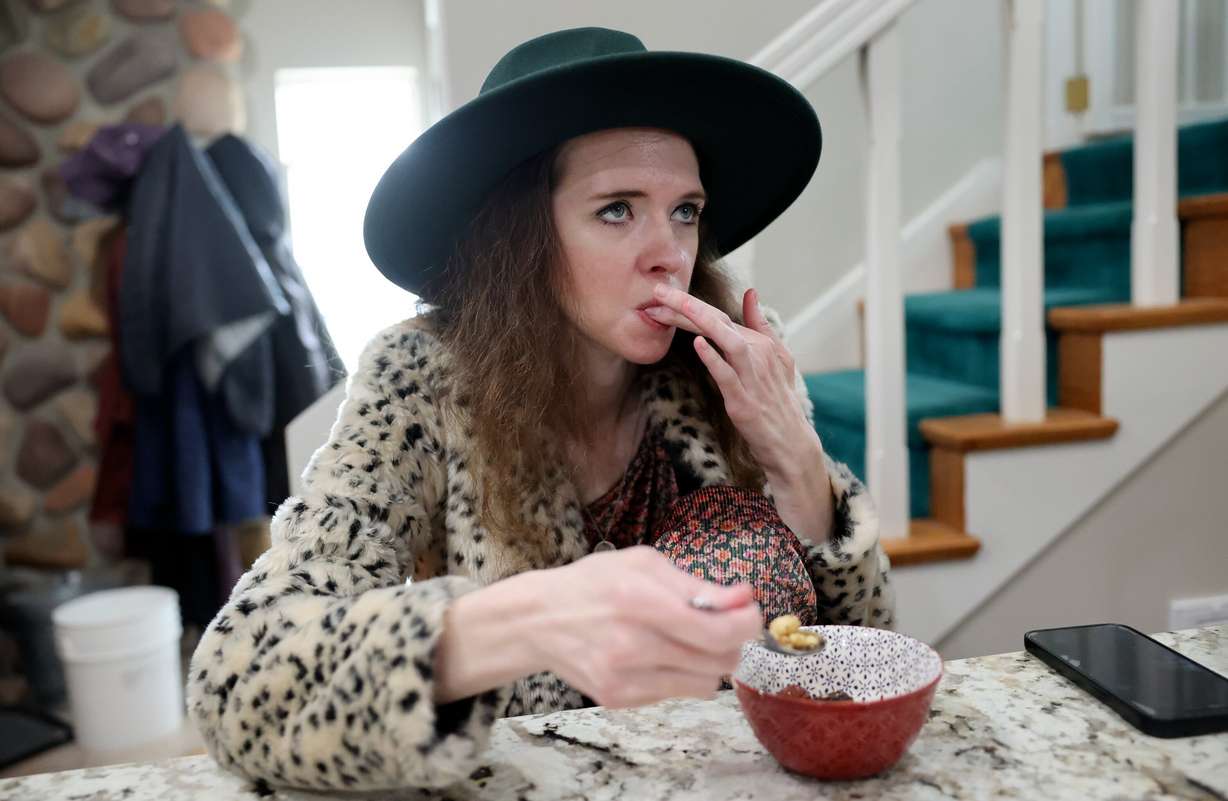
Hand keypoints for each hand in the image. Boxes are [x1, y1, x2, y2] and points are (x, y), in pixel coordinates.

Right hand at [527, 547, 760, 707]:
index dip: (746, 623)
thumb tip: (743, 598)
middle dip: (732, 641)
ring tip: (687, 640)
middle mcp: (633, 645)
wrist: (538, 620)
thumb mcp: (643, 564)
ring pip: (705, 683)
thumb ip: (695, 584)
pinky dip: (680, 675)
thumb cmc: (594, 583)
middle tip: (722, 624)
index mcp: (640, 601)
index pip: (717, 630)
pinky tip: (658, 654)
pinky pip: (677, 694)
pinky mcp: (619, 699)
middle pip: (719, 661)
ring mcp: (625, 677)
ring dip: (708, 662)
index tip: (750, 612)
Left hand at [645, 285, 818, 479]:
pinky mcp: (744, 401)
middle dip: (687, 304)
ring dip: (701, 322)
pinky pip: (727, 376)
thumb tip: (750, 292)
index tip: (662, 294)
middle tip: (658, 291)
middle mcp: (758, 355)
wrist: (790, 441)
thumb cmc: (778, 399)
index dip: (690, 304)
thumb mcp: (777, 357)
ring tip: (675, 307)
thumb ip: (761, 324)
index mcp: (762, 343)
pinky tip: (697, 344)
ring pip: (727, 341)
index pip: (720, 317)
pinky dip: (714, 359)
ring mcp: (752, 377)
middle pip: (720, 322)